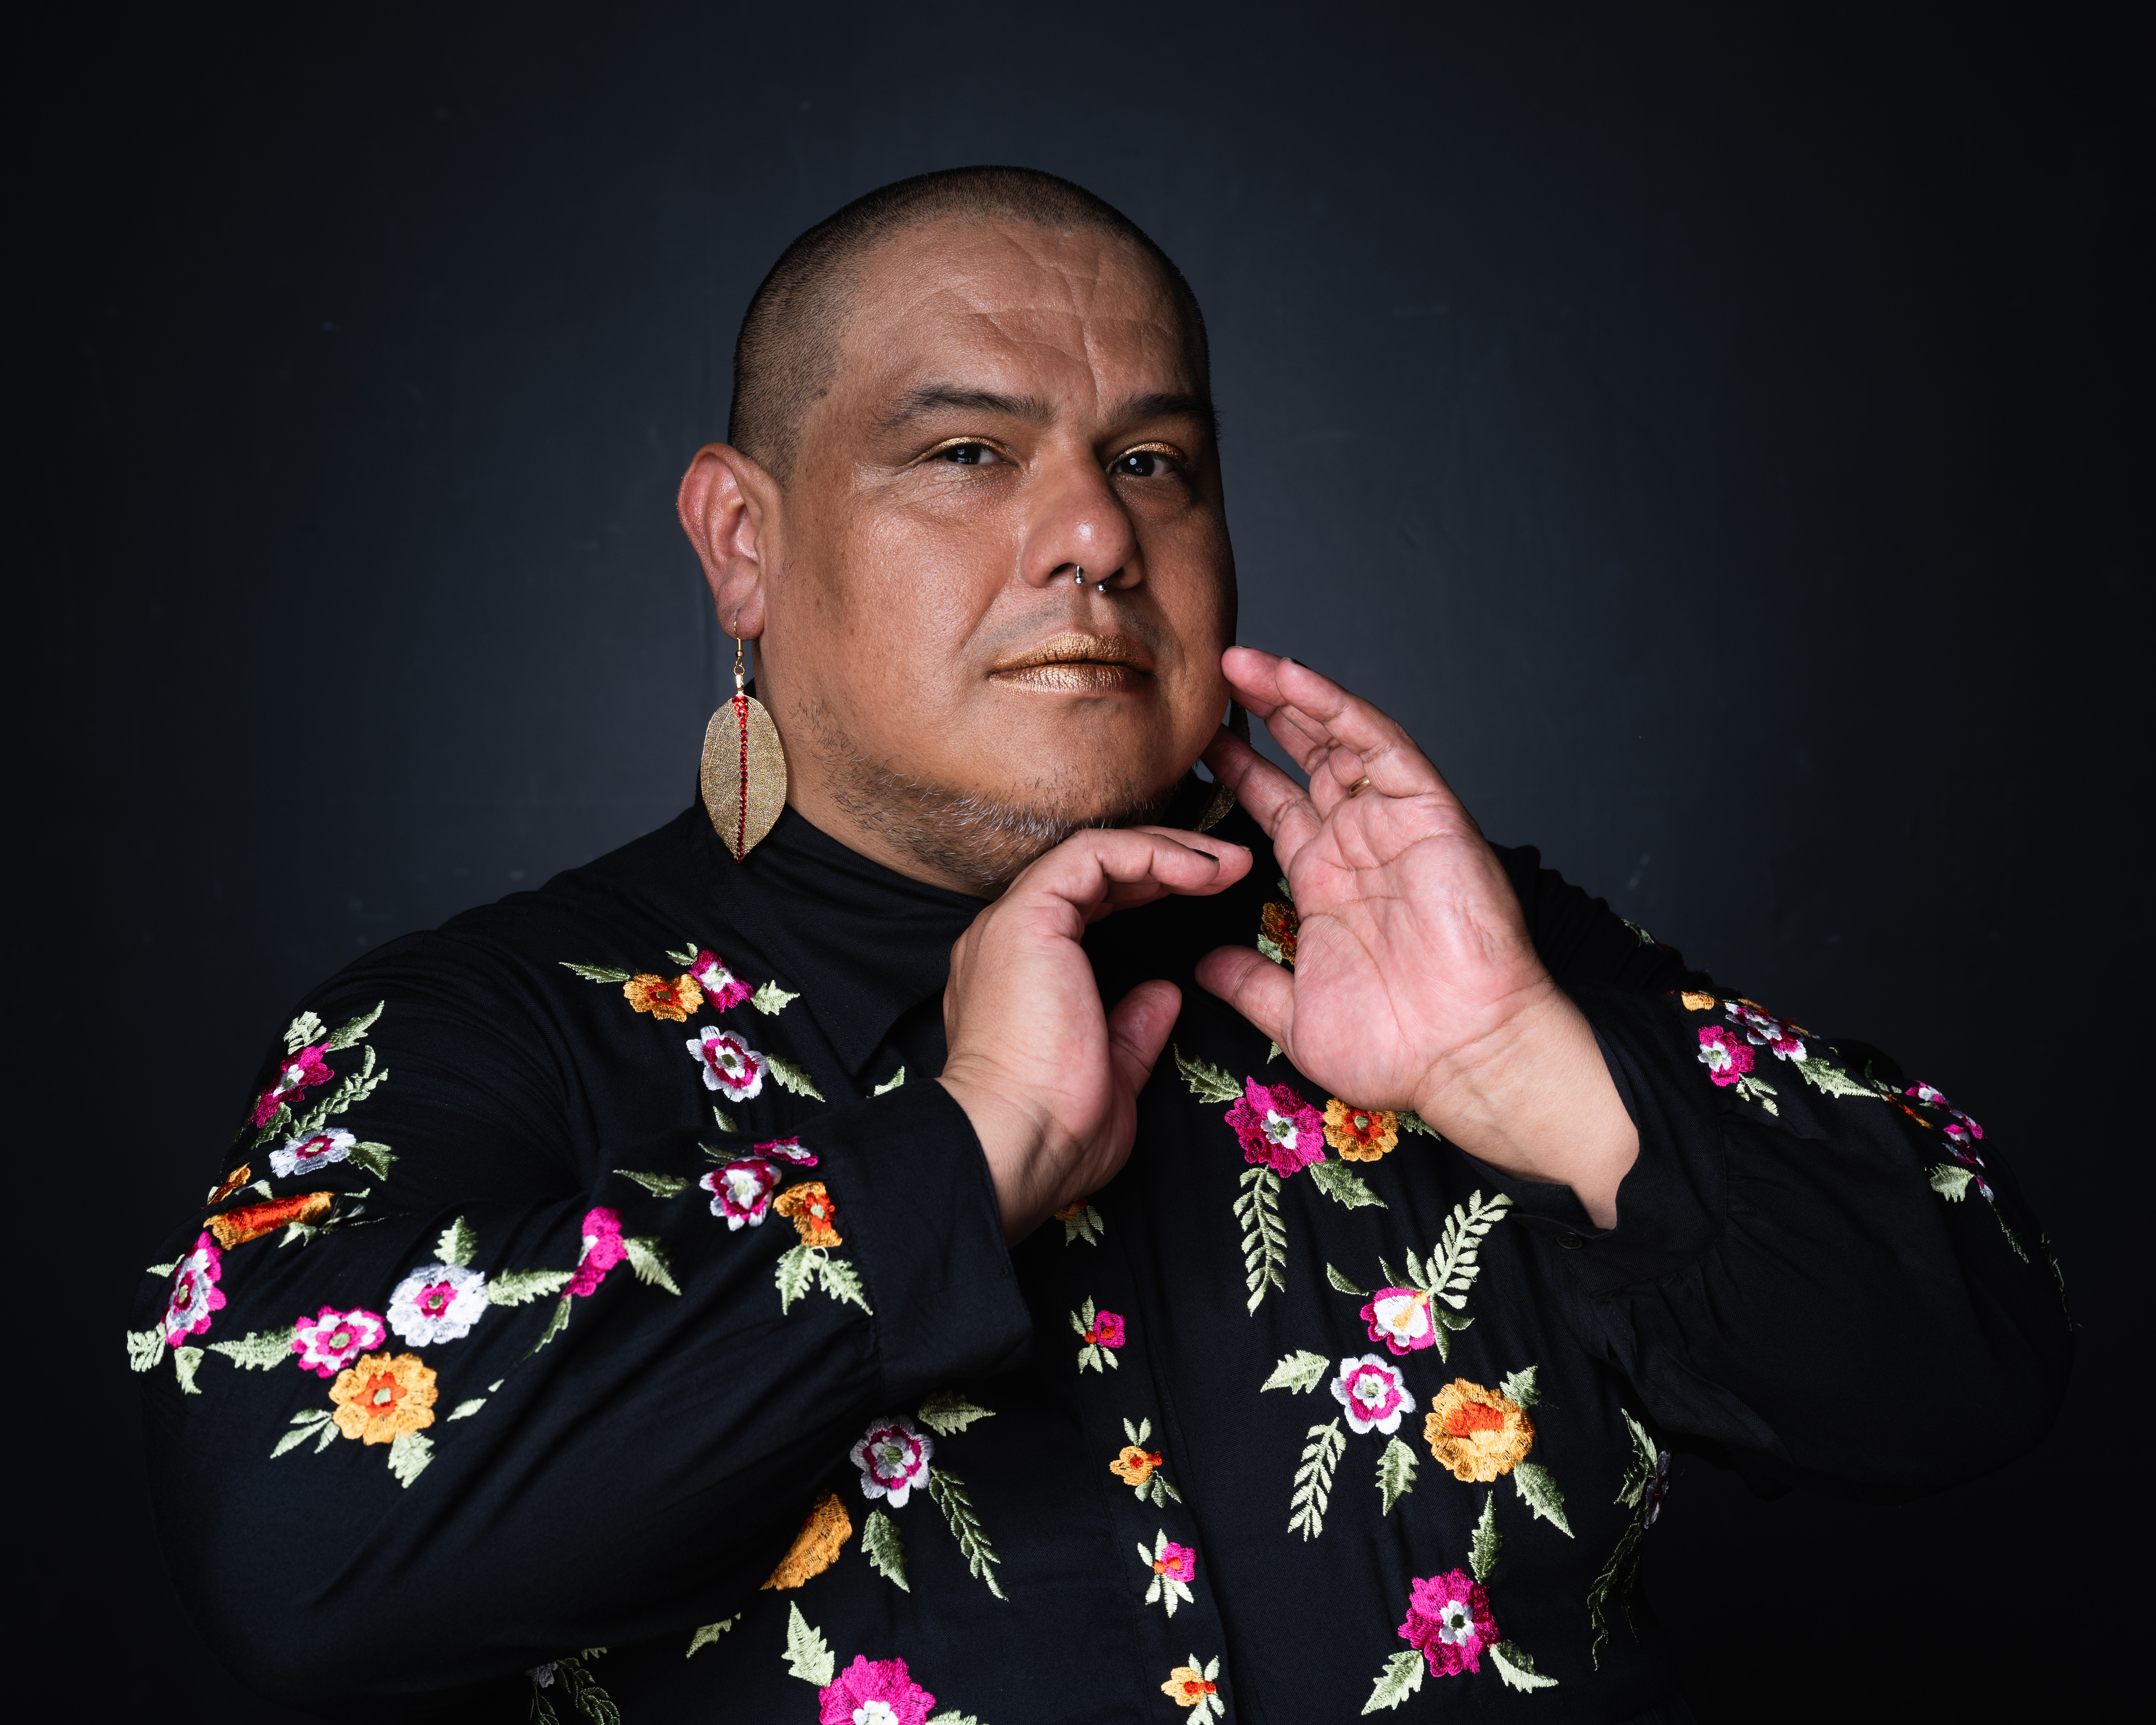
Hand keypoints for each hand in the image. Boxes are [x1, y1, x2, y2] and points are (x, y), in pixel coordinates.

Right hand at [939, 827, 1252, 1240]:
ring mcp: (1012, 923)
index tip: (1211, 897)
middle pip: (1095, 873)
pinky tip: (1201, 870)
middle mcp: (1010, 940)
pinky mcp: (1027, 915)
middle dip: (1168, 862)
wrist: (1017, 1146)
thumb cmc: (1056, 1132)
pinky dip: (1150, 854)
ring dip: (1168, 852)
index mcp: (1024, 975)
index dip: (1151, 891)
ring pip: (1095, 853)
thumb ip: (1133, 1029)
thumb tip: (1163, 994)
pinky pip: (1092, 856)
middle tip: (1230, 867)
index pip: (1089, 906)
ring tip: (1227, 863)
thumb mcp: (1111, 1076)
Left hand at [1196, 648, 1637, 1226]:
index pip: (1274, 806)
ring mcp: (1393, 825)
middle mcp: (1358, 844)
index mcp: (1327, 882)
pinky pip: (1380, 746)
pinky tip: (1296, 681)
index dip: (1238, 769)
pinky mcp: (1429, 813)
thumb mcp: (1293, 1014)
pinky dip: (1338, 710)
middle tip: (1212, 680)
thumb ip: (1249, 982)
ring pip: (1338, 739)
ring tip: (1242, 663)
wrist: (1465, 1062)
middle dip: (1260, 716)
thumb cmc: (1398, 1050)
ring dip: (1291, 697)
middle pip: (1303, 758)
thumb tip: (1203, 964)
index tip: (1194, 743)